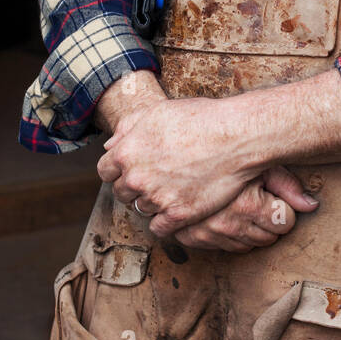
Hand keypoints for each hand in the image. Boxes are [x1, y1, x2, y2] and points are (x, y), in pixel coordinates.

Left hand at [95, 97, 318, 239]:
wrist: (236, 136)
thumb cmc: (200, 119)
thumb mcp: (157, 112)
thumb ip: (128, 127)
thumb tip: (111, 144)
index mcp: (126, 152)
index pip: (105, 171)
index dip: (118, 169)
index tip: (132, 168)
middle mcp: (136, 178)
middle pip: (121, 193)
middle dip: (134, 186)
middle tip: (156, 177)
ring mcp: (157, 199)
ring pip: (141, 209)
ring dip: (152, 201)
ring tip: (173, 188)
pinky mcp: (178, 215)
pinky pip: (159, 228)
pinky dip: (165, 221)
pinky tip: (177, 208)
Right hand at [169, 167, 309, 253]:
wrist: (174, 152)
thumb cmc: (223, 153)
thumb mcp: (260, 162)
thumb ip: (288, 185)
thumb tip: (312, 206)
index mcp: (248, 205)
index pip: (286, 222)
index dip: (283, 206)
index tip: (274, 195)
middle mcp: (228, 225)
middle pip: (269, 237)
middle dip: (269, 219)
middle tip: (259, 197)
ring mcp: (209, 234)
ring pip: (248, 245)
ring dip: (250, 229)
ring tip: (242, 203)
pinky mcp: (192, 238)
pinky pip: (224, 248)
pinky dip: (229, 235)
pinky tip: (227, 214)